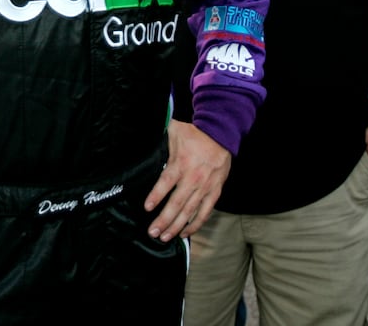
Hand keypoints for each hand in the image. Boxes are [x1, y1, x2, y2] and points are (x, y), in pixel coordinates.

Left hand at [143, 121, 230, 240]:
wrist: (220, 130)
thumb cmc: (194, 131)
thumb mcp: (174, 135)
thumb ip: (165, 153)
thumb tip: (155, 165)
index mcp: (181, 163)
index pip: (165, 183)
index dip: (156, 196)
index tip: (147, 208)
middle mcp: (194, 177)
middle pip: (177, 203)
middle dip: (164, 220)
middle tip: (153, 232)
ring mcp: (206, 186)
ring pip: (190, 211)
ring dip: (177, 226)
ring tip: (165, 237)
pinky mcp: (216, 190)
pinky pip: (206, 211)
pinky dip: (196, 223)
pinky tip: (186, 232)